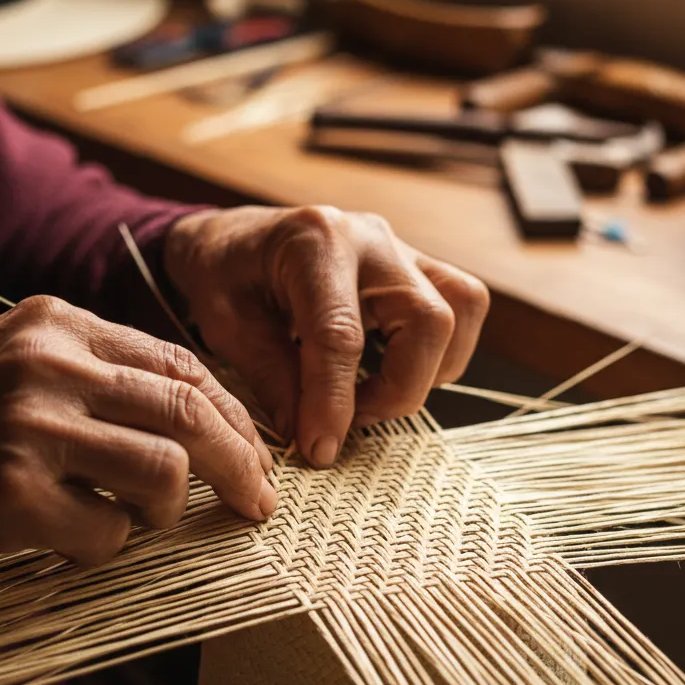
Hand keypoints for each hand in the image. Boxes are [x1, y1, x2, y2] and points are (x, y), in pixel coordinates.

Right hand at [0, 296, 274, 566]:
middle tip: (258, 502)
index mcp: (58, 324)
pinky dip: (107, 547)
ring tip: (141, 521)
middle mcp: (51, 365)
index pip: (182, 364)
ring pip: (164, 473)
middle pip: (191, 413)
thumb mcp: (14, 358)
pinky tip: (74, 542)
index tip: (255, 452)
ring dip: (168, 511)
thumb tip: (191, 419)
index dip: (234, 415)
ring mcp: (31, 428)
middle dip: (242, 465)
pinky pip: (106, 532)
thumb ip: (96, 374)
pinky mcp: (10, 495)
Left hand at [165, 205, 488, 466]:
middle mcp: (370, 237)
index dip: (334, 401)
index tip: (319, 448)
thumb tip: (313, 437)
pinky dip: (436, 355)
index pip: (342, 334)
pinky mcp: (417, 268)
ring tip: (369, 396)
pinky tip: (386, 373)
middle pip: (427, 320)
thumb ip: (272, 378)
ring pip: (460, 310)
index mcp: (313, 241)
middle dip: (398, 389)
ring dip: (426, 371)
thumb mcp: (226, 325)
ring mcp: (401, 249)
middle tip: (350, 421)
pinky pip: (460, 309)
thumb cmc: (223, 274)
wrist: (233, 238)